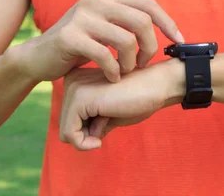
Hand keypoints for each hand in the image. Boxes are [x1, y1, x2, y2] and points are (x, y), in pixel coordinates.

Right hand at [12, 0, 184, 81]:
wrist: (38, 57)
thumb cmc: (79, 44)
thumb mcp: (104, 25)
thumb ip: (127, 19)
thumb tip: (163, 23)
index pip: (148, 4)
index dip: (168, 24)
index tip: (179, 42)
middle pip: (142, 22)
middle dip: (150, 48)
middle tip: (142, 65)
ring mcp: (81, 16)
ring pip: (127, 40)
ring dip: (131, 62)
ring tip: (125, 71)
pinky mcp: (70, 37)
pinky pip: (105, 56)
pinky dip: (114, 71)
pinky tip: (112, 77)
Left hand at [59, 61, 183, 150]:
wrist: (158, 85)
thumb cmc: (137, 99)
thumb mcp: (107, 114)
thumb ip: (89, 122)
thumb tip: (71, 139)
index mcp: (77, 80)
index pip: (69, 118)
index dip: (89, 128)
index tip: (108, 119)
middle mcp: (71, 80)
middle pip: (65, 125)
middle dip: (88, 133)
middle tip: (110, 120)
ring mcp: (74, 88)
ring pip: (65, 132)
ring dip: (88, 138)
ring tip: (108, 121)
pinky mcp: (80, 99)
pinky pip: (69, 134)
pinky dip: (84, 144)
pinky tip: (100, 139)